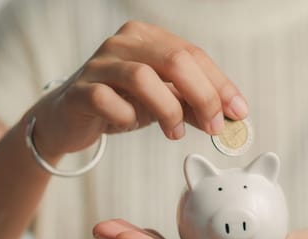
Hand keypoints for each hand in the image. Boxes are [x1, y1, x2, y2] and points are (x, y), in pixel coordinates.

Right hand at [30, 21, 248, 157]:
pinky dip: (126, 116)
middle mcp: (123, 43)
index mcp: (147, 38)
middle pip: (175, 60)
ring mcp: (98, 64)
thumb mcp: (162, 103)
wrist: (69, 119)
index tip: (238, 113)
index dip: (220, 85)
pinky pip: (106, 99)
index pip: (193, 55)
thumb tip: (230, 118)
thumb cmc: (120, 104)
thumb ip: (192, 106)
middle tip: (214, 127)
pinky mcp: (79, 89)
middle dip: (203, 96)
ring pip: (142, 76)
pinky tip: (130, 124)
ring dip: (168, 109)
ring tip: (174, 133)